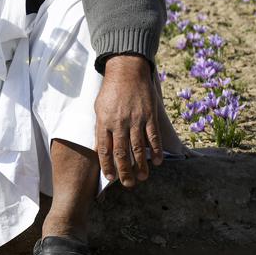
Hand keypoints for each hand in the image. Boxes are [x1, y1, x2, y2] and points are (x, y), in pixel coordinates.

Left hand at [94, 55, 163, 187]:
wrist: (127, 70)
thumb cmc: (111, 90)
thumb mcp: (99, 108)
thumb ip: (100, 128)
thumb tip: (100, 148)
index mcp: (104, 122)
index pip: (104, 149)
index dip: (107, 165)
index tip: (110, 177)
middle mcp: (119, 123)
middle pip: (122, 153)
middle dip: (125, 171)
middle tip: (129, 184)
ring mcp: (135, 120)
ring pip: (138, 148)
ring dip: (141, 166)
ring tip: (142, 177)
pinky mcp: (149, 116)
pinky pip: (153, 137)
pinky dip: (155, 150)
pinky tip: (157, 162)